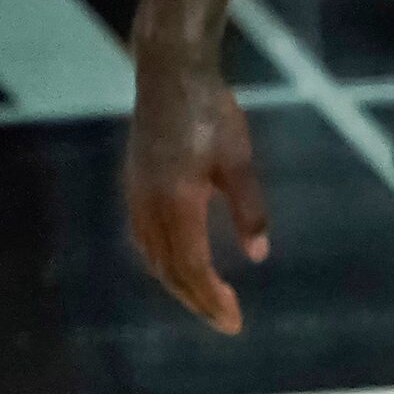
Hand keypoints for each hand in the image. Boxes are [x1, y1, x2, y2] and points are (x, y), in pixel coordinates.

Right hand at [124, 55, 270, 334]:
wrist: (169, 71)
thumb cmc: (210, 111)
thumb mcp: (239, 160)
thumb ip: (248, 208)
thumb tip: (258, 254)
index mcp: (176, 200)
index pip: (191, 266)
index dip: (211, 298)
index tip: (233, 321)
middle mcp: (149, 203)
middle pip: (169, 269)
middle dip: (197, 300)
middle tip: (226, 322)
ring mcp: (136, 193)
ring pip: (152, 255)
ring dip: (178, 285)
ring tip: (206, 302)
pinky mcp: (134, 183)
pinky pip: (144, 237)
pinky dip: (162, 262)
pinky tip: (178, 266)